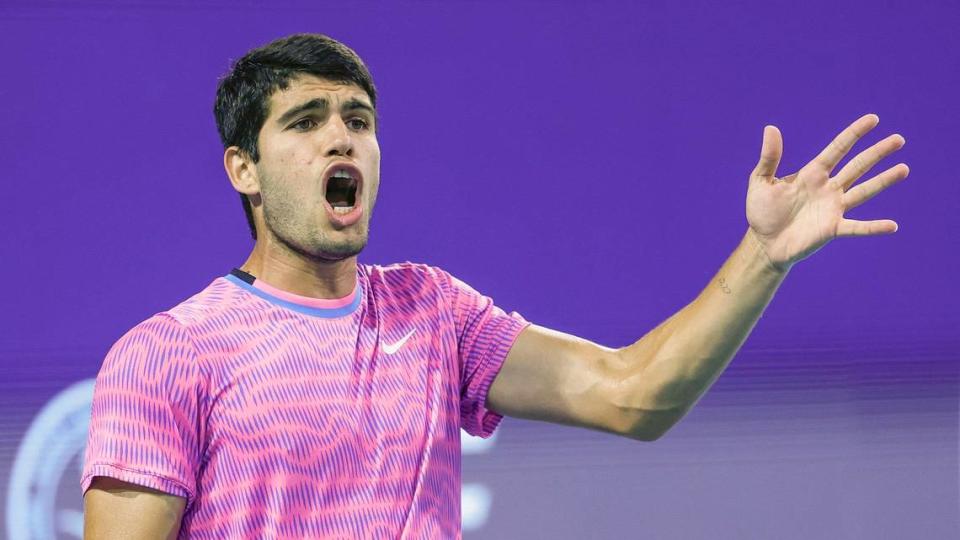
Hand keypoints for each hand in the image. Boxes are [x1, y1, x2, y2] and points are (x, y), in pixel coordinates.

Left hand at [745, 114, 908, 272]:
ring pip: (864, 191)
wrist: (763, 243)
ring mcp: (833, 208)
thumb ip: (769, 157)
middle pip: (858, 166)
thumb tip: (771, 128)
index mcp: (812, 173)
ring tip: (904, 169)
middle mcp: (828, 188)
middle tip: (899, 139)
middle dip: (877, 153)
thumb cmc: (761, 212)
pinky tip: (892, 226)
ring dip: (884, 180)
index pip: (838, 149)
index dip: (854, 134)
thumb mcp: (760, 181)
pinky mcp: (832, 229)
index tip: (873, 119)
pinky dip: (874, 227)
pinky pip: (857, 228)